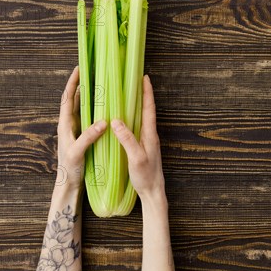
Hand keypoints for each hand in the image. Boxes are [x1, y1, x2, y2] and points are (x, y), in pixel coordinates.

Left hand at [56, 66, 106, 189]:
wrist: (68, 183)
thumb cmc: (70, 169)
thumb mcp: (77, 152)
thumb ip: (88, 137)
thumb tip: (102, 122)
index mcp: (65, 125)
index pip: (67, 99)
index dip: (72, 83)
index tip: (79, 70)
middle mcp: (69, 125)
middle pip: (74, 100)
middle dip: (81, 85)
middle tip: (91, 73)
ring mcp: (75, 130)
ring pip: (81, 108)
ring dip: (88, 96)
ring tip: (98, 85)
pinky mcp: (82, 136)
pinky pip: (88, 118)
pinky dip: (94, 109)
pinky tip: (103, 108)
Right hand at [111, 75, 164, 202]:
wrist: (153, 192)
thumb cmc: (146, 176)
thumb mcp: (135, 158)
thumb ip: (127, 140)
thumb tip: (116, 121)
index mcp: (150, 135)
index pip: (149, 109)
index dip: (147, 93)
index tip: (144, 78)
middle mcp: (150, 135)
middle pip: (146, 110)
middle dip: (142, 94)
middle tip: (135, 80)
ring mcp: (147, 142)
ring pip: (142, 119)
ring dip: (137, 106)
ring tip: (129, 95)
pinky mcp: (142, 148)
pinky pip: (137, 128)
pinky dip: (132, 119)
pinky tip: (124, 120)